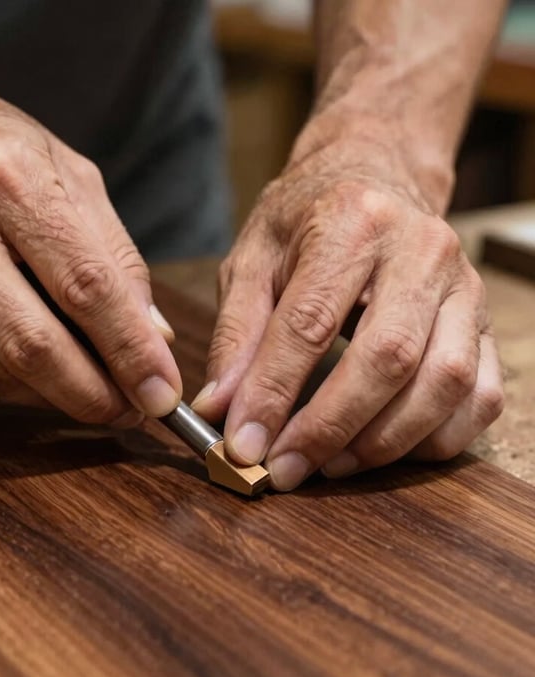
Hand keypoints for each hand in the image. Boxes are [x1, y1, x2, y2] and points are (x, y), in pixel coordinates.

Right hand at [0, 40, 180, 426]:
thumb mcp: (63, 170)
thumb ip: (114, 253)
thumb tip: (153, 337)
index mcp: (6, 176)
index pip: (86, 285)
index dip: (131, 351)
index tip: (163, 393)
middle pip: (34, 344)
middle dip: (94, 395)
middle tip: (131, 412)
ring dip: (52, 396)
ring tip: (89, 390)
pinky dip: (5, 382)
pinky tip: (30, 368)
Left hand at [192, 134, 503, 489]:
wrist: (374, 178)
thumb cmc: (305, 222)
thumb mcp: (252, 262)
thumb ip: (237, 335)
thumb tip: (221, 410)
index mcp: (351, 224)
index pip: (310, 324)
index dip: (274, 393)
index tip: (243, 445)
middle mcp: (420, 251)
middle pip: (388, 358)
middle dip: (331, 427)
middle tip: (285, 470)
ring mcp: (463, 287)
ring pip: (444, 383)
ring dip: (384, 442)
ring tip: (330, 467)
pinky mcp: (483, 321)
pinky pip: (481, 395)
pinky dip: (435, 438)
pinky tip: (384, 449)